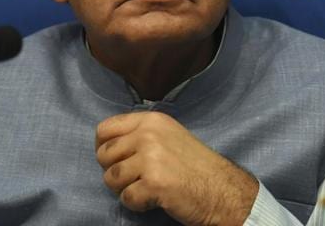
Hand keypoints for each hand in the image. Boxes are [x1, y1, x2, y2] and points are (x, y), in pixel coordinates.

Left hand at [95, 111, 258, 225]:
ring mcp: (150, 158)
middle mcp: (148, 134)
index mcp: (150, 120)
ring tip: (146, 188)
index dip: (103, 146)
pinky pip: (126, 198)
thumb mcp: (169, 134)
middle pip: (103, 154)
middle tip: (135, 177)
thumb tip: (108, 142)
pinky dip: (137, 204)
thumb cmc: (195, 165)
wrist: (221, 188)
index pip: (105, 128)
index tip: (114, 158)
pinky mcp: (153, 183)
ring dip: (125, 188)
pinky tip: (155, 198)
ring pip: (110, 177)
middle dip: (114, 170)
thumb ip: (141, 133)